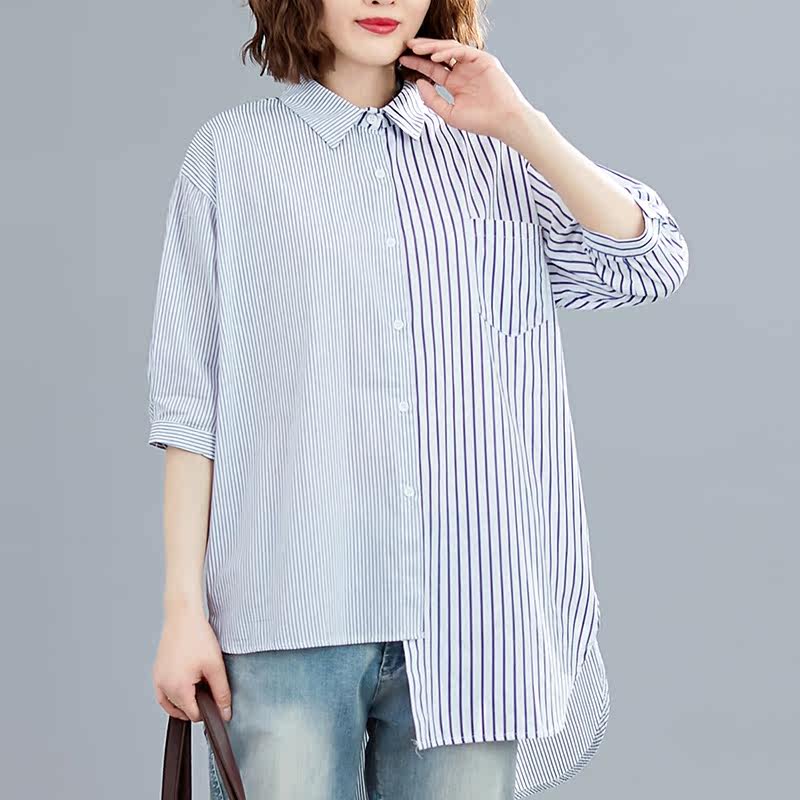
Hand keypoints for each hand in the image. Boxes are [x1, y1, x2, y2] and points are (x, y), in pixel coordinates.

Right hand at [152, 606, 231, 722]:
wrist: (183, 616)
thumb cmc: (197, 637)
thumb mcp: (215, 666)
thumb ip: (221, 693)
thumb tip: (225, 713)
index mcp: (177, 689)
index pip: (194, 715)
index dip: (208, 709)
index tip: (216, 696)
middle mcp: (163, 687)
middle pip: (183, 710)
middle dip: (197, 702)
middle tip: (208, 681)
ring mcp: (157, 680)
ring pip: (172, 703)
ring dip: (186, 698)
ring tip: (199, 679)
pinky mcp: (156, 672)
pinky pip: (164, 692)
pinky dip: (175, 692)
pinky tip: (187, 680)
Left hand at [399, 37, 535, 139]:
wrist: (503, 121)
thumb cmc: (480, 121)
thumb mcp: (449, 113)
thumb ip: (432, 100)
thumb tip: (418, 83)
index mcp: (455, 84)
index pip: (433, 69)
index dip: (417, 64)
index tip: (402, 60)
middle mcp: (463, 71)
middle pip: (439, 55)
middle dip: (422, 50)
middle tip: (407, 47)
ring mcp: (473, 64)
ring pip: (450, 49)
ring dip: (432, 47)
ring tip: (417, 48)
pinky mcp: (483, 60)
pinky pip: (463, 50)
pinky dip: (448, 51)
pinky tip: (435, 56)